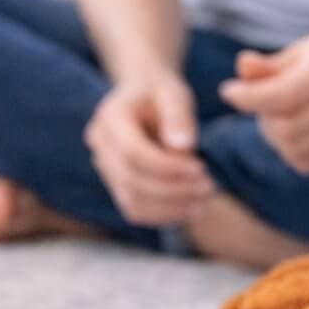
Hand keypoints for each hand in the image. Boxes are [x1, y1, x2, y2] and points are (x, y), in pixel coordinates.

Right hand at [84, 72, 214, 225]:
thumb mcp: (173, 93)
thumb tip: (183, 147)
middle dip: (173, 189)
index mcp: (109, 117)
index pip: (132, 152)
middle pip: (131, 180)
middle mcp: (99, 144)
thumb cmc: (161, 93)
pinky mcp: (114, 184)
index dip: (167, 167)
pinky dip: (163, 215)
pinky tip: (191, 209)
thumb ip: (178, 116)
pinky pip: (134, 209)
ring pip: (131, 201)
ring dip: (170, 207)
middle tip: (209, 187)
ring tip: (204, 200)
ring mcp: (103, 167)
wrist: (142, 96)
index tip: (201, 169)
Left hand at [219, 27, 308, 174]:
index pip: (283, 94)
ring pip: (295, 149)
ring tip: (276, 118)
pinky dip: (291, 152)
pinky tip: (292, 133)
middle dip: (262, 119)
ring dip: (274, 139)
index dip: (248, 97)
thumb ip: (269, 65)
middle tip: (259, 106)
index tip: (228, 92)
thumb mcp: (301, 50)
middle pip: (287, 127)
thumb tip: (241, 68)